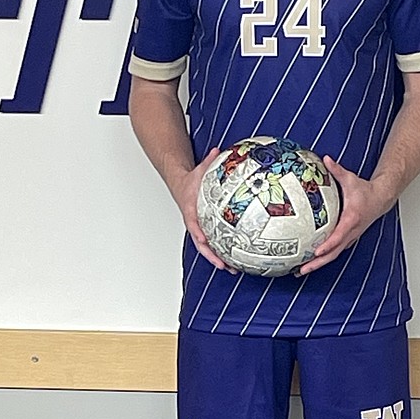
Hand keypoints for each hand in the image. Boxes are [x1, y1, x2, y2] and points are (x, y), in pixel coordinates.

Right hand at [171, 146, 234, 273]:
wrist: (182, 185)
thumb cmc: (190, 181)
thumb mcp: (198, 171)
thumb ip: (208, 161)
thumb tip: (217, 150)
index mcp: (191, 210)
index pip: (193, 224)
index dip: (199, 233)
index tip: (205, 240)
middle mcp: (196, 223)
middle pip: (202, 244)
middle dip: (212, 256)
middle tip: (224, 265)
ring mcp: (201, 228)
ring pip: (209, 248)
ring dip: (219, 259)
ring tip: (233, 269)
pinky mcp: (207, 230)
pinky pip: (216, 242)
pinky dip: (224, 251)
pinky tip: (237, 259)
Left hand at [296, 156, 394, 274]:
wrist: (380, 199)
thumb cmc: (365, 191)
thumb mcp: (350, 179)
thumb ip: (337, 170)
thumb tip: (326, 159)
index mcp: (351, 219)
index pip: (338, 236)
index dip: (327, 245)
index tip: (316, 251)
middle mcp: (350, 232)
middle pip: (333, 253)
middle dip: (317, 263)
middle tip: (301, 270)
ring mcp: (349, 237)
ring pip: (333, 255)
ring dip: (318, 264)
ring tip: (300, 271)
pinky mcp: (347, 239)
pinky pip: (334, 251)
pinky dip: (323, 258)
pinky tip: (310, 261)